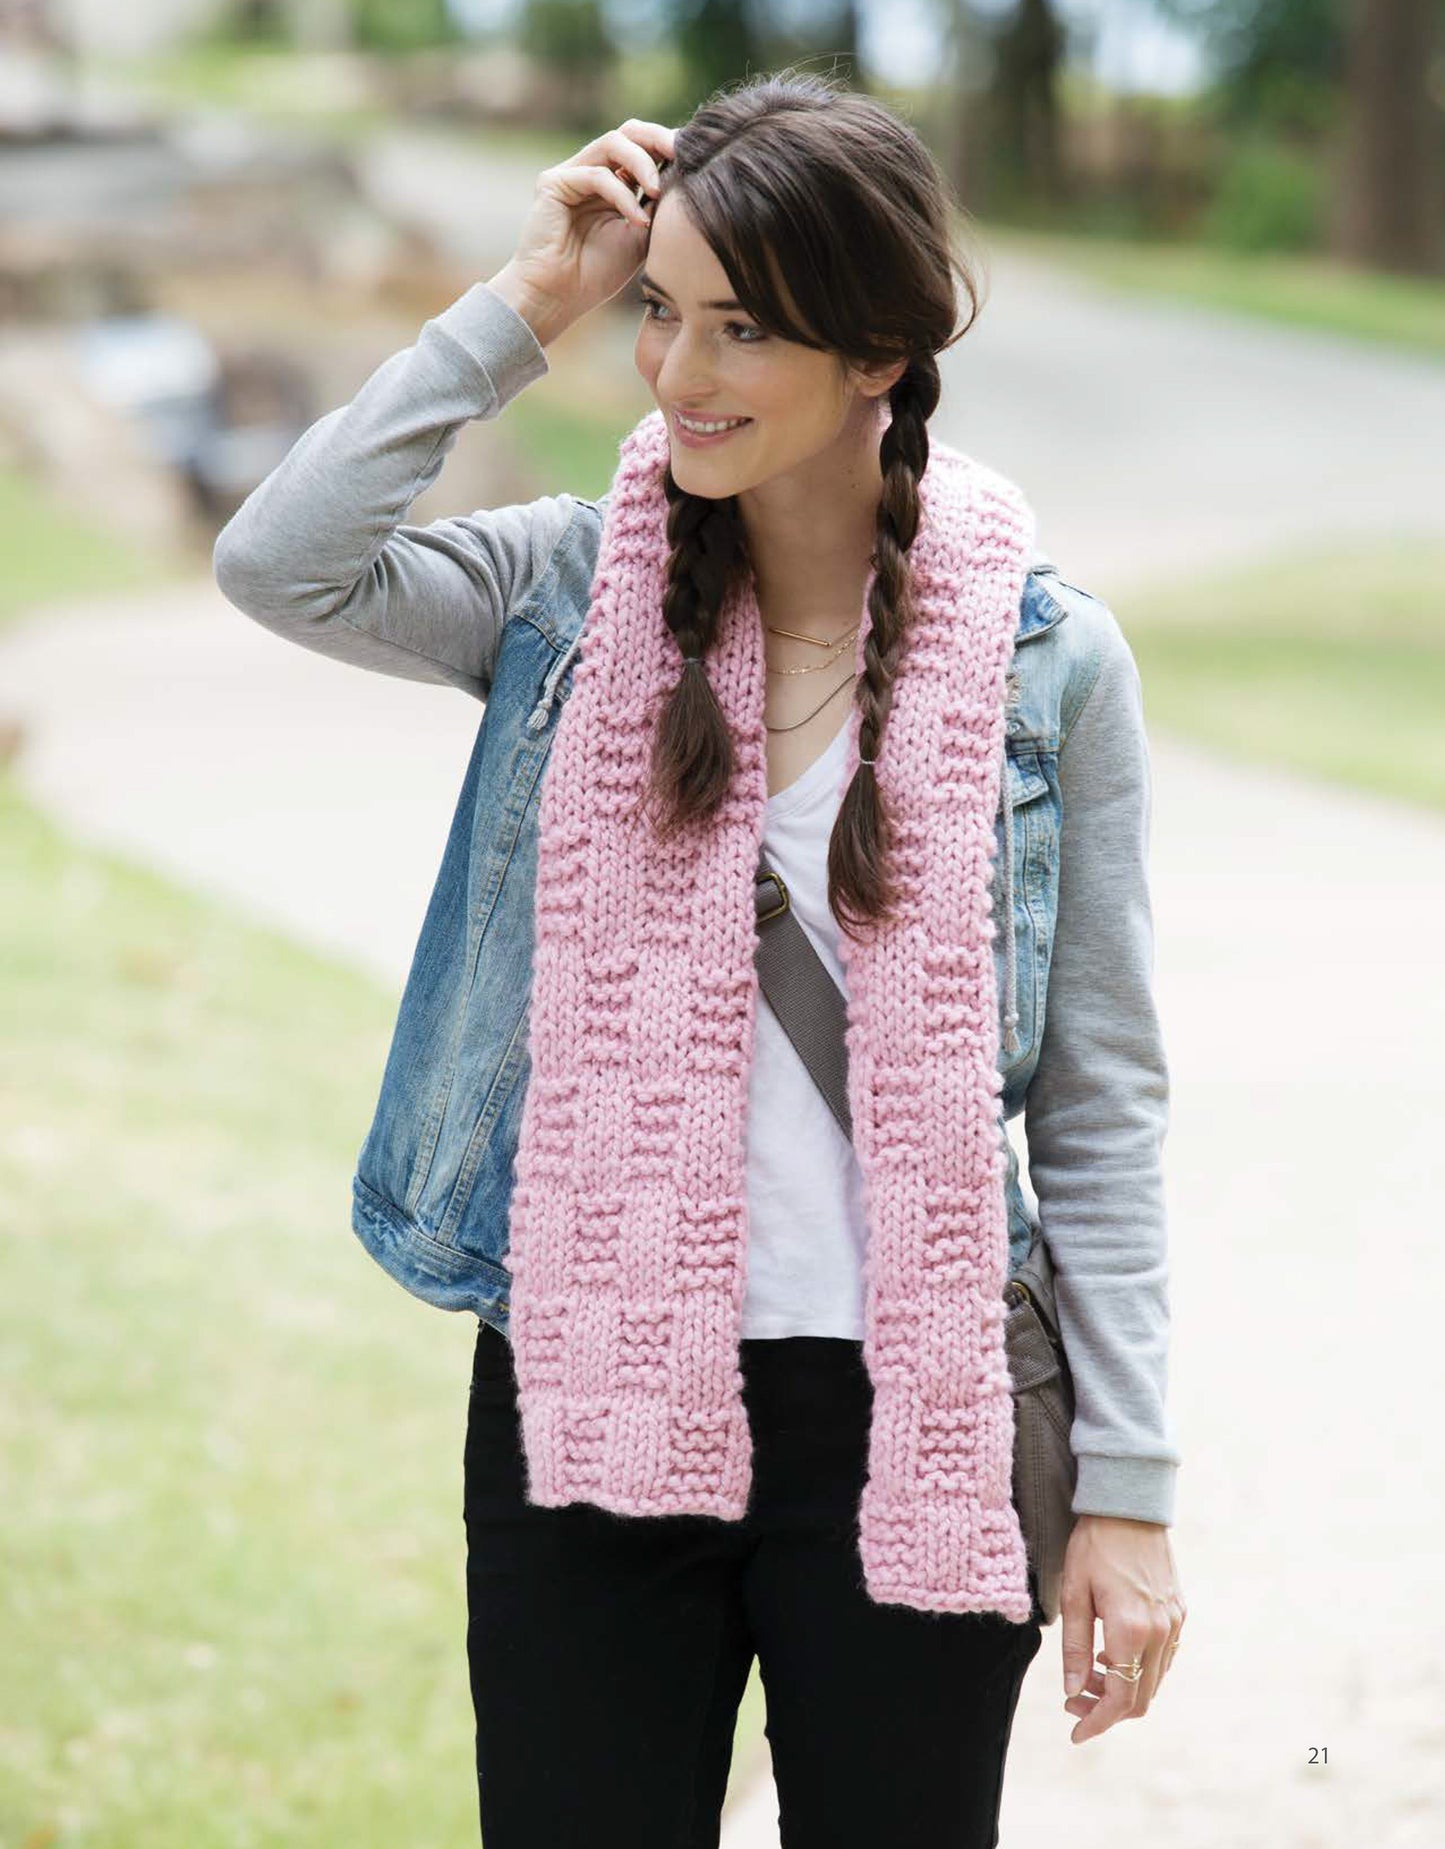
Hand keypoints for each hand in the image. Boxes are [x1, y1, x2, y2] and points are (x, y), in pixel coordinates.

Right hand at [489, 119, 676, 345]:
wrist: (557, 297)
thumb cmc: (596, 274)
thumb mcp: (640, 237)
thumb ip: (656, 207)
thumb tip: (684, 178)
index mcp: (614, 182)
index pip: (643, 147)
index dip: (668, 148)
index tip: (696, 158)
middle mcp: (592, 170)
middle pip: (628, 132)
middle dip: (658, 139)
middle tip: (681, 154)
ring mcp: (572, 173)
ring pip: (613, 143)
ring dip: (642, 163)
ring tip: (657, 191)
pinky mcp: (554, 182)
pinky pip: (597, 175)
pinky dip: (622, 196)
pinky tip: (638, 220)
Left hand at [1058, 1514, 1185, 1743]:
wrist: (1130, 1505)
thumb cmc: (1094, 1544)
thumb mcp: (1074, 1593)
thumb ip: (1073, 1646)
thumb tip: (1072, 1691)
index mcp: (1130, 1630)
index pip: (1118, 1699)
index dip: (1096, 1722)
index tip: (1075, 1733)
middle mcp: (1159, 1633)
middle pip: (1139, 1699)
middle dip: (1105, 1710)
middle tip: (1073, 1701)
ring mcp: (1174, 1624)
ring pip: (1153, 1682)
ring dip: (1122, 1689)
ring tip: (1086, 1674)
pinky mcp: (1180, 1613)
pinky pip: (1163, 1659)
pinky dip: (1138, 1670)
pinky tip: (1110, 1654)